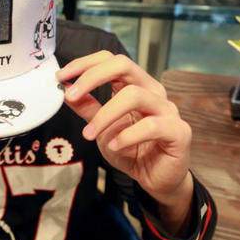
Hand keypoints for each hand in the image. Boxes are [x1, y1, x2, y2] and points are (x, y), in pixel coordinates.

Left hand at [57, 51, 193, 231]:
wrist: (155, 179)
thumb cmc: (130, 150)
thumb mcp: (101, 127)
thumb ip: (86, 107)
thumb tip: (65, 88)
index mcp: (135, 85)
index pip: (111, 60)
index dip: (85, 64)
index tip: (61, 76)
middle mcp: (152, 91)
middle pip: (124, 65)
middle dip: (92, 77)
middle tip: (70, 95)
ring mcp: (168, 110)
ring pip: (134, 95)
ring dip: (105, 115)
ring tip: (89, 134)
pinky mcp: (179, 131)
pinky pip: (152, 125)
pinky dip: (127, 136)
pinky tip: (114, 146)